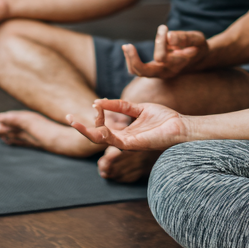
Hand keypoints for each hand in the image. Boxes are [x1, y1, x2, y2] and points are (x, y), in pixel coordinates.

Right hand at [67, 99, 189, 152]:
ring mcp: (127, 144)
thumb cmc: (164, 118)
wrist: (181, 125)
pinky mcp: (133, 145)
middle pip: (96, 136)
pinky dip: (104, 132)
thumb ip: (121, 105)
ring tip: (73, 121)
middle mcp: (123, 140)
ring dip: (86, 131)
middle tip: (67, 117)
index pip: (102, 126)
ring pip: (100, 140)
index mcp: (124, 132)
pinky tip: (98, 124)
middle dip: (81, 128)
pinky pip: (114, 140)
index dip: (96, 114)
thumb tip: (100, 102)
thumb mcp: (139, 108)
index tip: (96, 103)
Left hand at [123, 24, 207, 78]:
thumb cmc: (197, 45)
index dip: (160, 41)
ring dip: (130, 59)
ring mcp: (159, 73)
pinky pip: (138, 70)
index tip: (164, 28)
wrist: (199, 57)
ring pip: (138, 72)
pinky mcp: (154, 70)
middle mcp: (166, 71)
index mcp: (177, 64)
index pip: (161, 57)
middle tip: (128, 45)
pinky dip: (131, 60)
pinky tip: (127, 48)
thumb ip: (184, 38)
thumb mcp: (196, 38)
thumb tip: (169, 36)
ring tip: (126, 46)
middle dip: (134, 59)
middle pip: (144, 72)